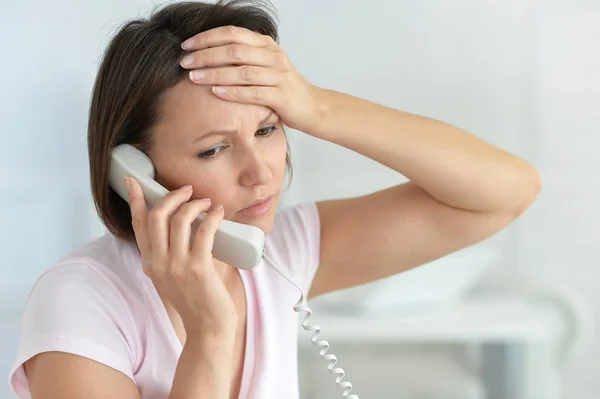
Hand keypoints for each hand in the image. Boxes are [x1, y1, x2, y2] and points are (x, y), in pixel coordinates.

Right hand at [125, 177, 236, 337]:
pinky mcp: (198, 268)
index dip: (136, 200)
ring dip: (195, 204)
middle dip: (171, 197)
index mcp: (150, 263)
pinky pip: (203, 232)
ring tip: (207, 202)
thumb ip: (171, 254)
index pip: (138, 225)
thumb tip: (185, 223)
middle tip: (187, 190)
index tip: (134, 181)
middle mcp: (158, 263)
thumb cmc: (196, 300)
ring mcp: (177, 266)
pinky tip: (219, 212)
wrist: (207, 328)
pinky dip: (212, 217)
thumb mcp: (173, 276)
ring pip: (179, 220)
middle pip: (156, 216)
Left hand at [179, 25, 322, 133]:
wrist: (313, 107)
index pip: (232, 33)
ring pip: (241, 71)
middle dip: (205, 55)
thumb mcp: (265, 65)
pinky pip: (252, 92)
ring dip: (214, 73)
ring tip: (194, 77)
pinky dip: (232, 92)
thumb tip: (208, 53)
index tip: (186, 46)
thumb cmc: (284, 87)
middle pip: (234, 50)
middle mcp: (273, 56)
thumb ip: (243, 56)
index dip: (207, 37)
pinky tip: (215, 92)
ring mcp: (278, 76)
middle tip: (185, 62)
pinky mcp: (281, 96)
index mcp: (266, 45)